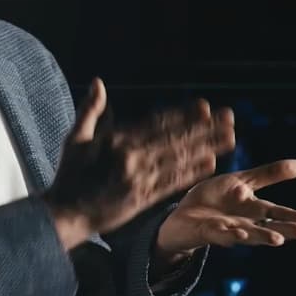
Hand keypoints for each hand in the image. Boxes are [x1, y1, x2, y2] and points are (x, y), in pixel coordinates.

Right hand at [46, 79, 235, 249]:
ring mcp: (139, 178)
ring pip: (179, 159)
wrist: (64, 213)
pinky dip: (192, 172)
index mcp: (117, 140)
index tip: (204, 106)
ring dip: (207, 147)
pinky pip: (172, 182)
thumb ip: (90, 110)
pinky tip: (210, 163)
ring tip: (230, 137)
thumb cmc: (69, 175)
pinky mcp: (142, 198)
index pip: (157, 123)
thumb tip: (98, 82)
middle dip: (205, 127)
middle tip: (229, 118)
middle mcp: (132, 156)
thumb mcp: (75, 138)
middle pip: (176, 138)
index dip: (183, 115)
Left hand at [154, 159, 295, 257]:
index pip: (280, 214)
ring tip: (278, 239)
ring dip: (262, 236)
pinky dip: (229, 234)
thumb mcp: (243, 182)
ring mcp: (226, 229)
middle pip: (268, 227)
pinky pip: (219, 234)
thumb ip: (269, 175)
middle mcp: (244, 223)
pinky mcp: (207, 232)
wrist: (182, 213)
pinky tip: (240, 233)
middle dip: (286, 230)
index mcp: (253, 210)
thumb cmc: (215, 200)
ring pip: (247, 234)